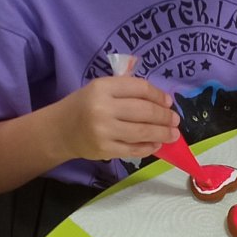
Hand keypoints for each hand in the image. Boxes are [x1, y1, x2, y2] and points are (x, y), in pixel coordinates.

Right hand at [59, 77, 180, 161]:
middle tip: (175, 120)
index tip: (168, 102)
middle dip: (164, 117)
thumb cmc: (85, 106)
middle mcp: (103, 108)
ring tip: (173, 134)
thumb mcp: (101, 89)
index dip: (158, 95)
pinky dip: (148, 147)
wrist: (60, 129)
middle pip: (144, 111)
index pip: (139, 89)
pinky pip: (133, 149)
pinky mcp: (104, 149)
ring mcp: (103, 130)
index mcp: (103, 87)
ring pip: (142, 132)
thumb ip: (127, 90)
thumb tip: (162, 101)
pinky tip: (156, 144)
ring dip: (162, 133)